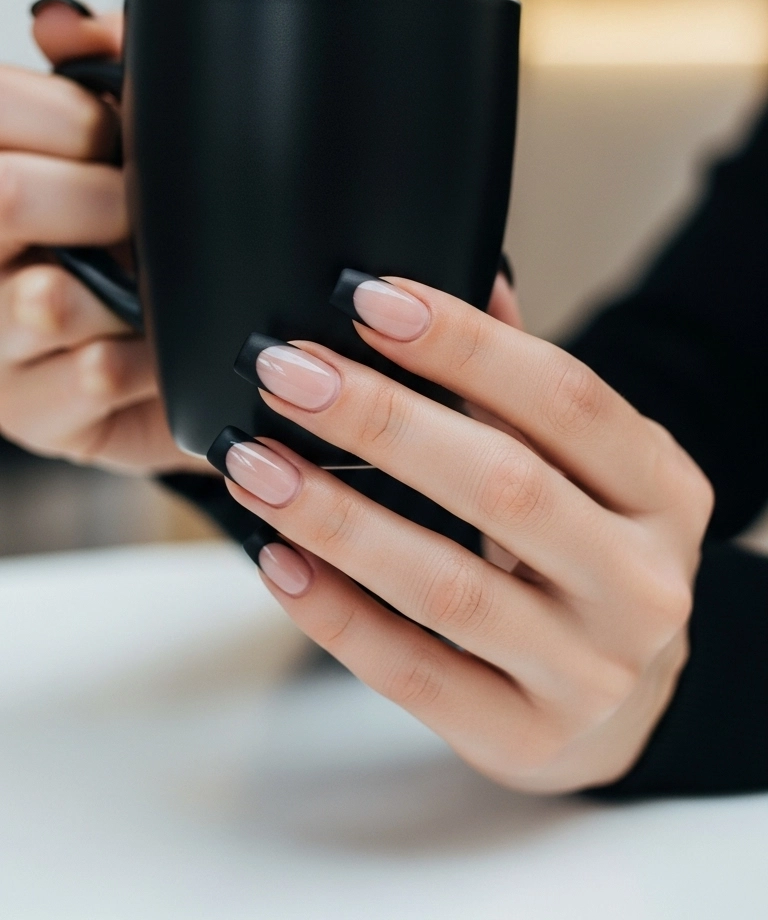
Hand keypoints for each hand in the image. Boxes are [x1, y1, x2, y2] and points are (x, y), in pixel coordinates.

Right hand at [0, 0, 190, 472]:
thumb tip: (62, 21)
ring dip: (127, 285)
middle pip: (8, 196)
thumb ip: (93, 67)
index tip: (119, 136)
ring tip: (151, 283)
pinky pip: (94, 374)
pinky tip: (161, 344)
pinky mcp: (30, 418)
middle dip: (102, 196)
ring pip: (48, 297)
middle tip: (142, 213)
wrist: (156, 368)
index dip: (77, 119)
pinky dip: (151, 354)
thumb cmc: (120, 241)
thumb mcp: (106, 148)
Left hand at [223, 275, 712, 792]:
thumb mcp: (589, 464)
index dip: (465, 344)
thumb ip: (522, 380)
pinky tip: (278, 557)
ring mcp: (590, 671)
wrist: (629, 699)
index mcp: (664, 491)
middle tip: (285, 371)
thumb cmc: (590, 551)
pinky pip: (415, 674)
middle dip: (380, 420)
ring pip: (448, 587)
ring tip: (253, 463)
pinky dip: (337, 614)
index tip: (366, 299)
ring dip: (336, 515)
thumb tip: (456, 280)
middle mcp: (642, 582)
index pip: (566, 397)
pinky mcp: (526, 737)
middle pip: (504, 485)